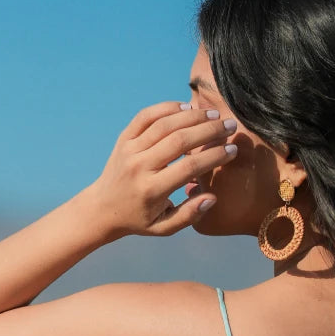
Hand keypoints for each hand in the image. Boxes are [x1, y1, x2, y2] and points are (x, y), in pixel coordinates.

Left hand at [89, 100, 237, 240]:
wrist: (103, 208)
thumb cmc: (139, 219)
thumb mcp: (164, 228)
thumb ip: (189, 215)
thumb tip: (212, 198)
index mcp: (152, 190)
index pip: (188, 167)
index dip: (213, 157)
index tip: (232, 151)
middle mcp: (140, 166)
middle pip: (179, 141)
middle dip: (208, 130)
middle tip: (229, 125)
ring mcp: (130, 149)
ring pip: (164, 124)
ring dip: (192, 116)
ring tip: (213, 114)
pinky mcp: (124, 138)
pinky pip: (146, 116)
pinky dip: (167, 108)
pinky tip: (186, 107)